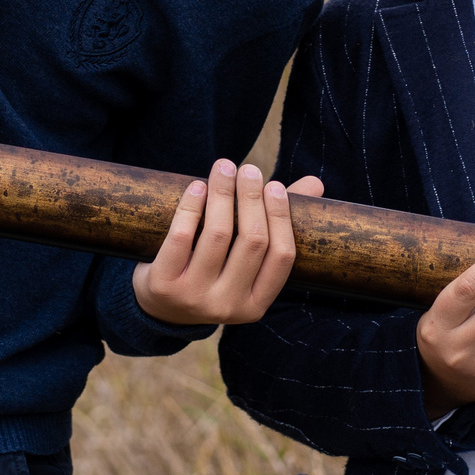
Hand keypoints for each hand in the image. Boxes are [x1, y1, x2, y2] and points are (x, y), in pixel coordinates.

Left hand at [131, 161, 323, 325]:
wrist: (159, 307)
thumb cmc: (213, 272)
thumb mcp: (244, 260)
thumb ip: (277, 224)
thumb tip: (315, 185)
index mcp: (256, 303)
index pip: (282, 256)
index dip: (281, 217)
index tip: (275, 185)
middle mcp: (228, 306)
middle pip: (251, 240)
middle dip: (251, 198)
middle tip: (248, 169)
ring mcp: (195, 298)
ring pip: (218, 235)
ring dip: (223, 193)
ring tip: (224, 167)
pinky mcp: (163, 286)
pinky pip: (181, 237)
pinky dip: (191, 206)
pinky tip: (197, 187)